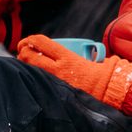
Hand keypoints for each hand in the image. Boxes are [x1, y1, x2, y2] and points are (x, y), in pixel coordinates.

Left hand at [17, 34, 131, 108]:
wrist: (109, 92)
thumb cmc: (103, 74)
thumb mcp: (90, 58)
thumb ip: (79, 52)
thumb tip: (75, 48)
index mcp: (67, 57)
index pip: (41, 42)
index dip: (31, 40)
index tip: (28, 41)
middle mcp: (58, 68)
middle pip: (29, 56)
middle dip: (22, 52)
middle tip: (22, 51)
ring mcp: (55, 81)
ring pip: (30, 70)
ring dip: (24, 65)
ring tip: (25, 62)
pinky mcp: (55, 92)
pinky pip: (38, 82)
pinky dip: (32, 77)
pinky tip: (31, 76)